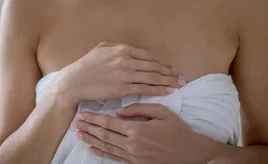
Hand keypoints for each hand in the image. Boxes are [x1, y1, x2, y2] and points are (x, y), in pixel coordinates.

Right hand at [52, 42, 184, 103]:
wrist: (75, 81)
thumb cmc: (87, 64)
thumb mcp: (101, 48)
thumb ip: (117, 47)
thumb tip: (131, 50)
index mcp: (122, 49)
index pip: (148, 56)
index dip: (162, 63)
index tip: (170, 68)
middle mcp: (125, 60)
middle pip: (154, 66)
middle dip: (169, 72)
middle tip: (181, 77)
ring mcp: (124, 75)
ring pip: (152, 77)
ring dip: (168, 81)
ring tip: (179, 84)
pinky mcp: (122, 89)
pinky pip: (144, 89)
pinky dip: (158, 90)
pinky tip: (167, 91)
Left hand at [73, 103, 211, 163]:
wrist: (192, 153)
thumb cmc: (178, 130)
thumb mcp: (161, 112)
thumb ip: (139, 109)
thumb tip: (119, 111)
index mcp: (137, 130)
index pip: (109, 123)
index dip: (94, 118)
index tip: (82, 114)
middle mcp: (132, 144)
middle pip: (104, 135)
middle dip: (88, 128)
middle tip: (75, 123)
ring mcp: (133, 156)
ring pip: (107, 147)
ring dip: (91, 140)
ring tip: (78, 134)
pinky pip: (115, 158)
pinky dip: (102, 153)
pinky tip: (92, 149)